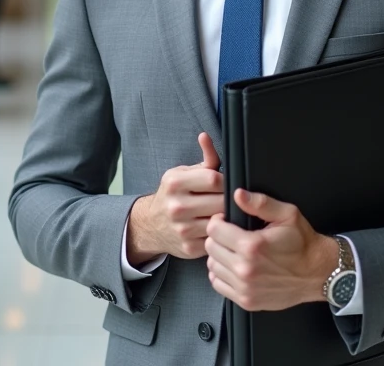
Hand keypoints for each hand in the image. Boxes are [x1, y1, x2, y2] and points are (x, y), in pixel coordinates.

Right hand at [127, 133, 223, 263]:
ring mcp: (183, 229)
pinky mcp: (189, 247)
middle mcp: (176, 206)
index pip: (214, 179)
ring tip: (228, 212)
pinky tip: (221, 228)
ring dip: (228, 217)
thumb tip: (206, 136)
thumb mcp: (184, 173)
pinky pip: (216, 238)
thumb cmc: (173, 194)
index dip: (226, 181)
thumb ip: (205, 158)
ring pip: (220, 221)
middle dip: (229, 200)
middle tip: (233, 200)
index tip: (227, 184)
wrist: (150, 225)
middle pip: (220, 201)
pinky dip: (222, 234)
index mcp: (175, 183)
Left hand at [205, 189, 339, 310]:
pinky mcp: (246, 300)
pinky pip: (218, 285)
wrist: (317, 273)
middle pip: (211, 247)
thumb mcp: (287, 214)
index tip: (226, 221)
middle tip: (231, 236)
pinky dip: (222, 274)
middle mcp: (245, 269)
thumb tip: (239, 195)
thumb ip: (260, 203)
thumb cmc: (303, 243)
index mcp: (252, 246)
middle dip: (218, 238)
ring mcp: (245, 288)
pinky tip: (235, 267)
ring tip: (234, 251)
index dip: (219, 221)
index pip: (214, 230)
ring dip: (220, 256)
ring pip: (212, 267)